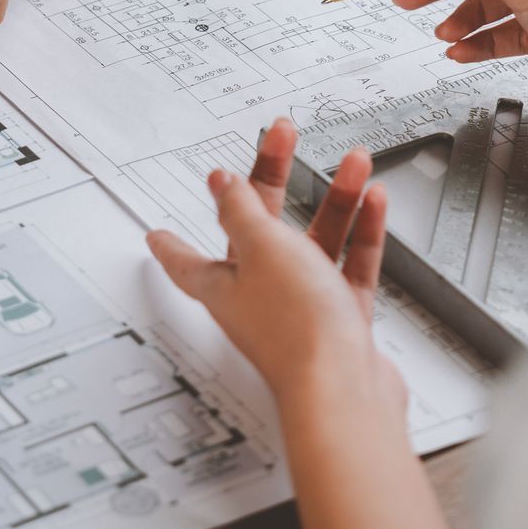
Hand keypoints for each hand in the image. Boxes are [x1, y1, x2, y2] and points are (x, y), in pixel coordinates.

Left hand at [146, 118, 402, 412]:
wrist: (345, 389)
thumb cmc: (295, 329)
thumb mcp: (260, 248)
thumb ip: (243, 211)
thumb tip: (221, 184)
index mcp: (223, 284)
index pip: (185, 259)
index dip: (169, 244)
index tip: (155, 233)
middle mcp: (259, 296)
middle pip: (260, 229)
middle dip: (274, 178)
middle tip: (282, 139)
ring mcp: (303, 308)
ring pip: (315, 241)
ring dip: (335, 198)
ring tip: (352, 161)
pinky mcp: (342, 321)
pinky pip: (350, 266)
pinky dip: (362, 233)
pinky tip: (373, 203)